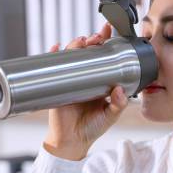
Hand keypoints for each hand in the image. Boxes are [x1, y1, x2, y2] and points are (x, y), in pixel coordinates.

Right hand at [43, 23, 128, 160]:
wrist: (71, 141)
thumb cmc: (92, 128)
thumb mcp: (110, 116)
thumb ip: (118, 104)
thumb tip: (119, 90)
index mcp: (100, 82)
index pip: (104, 58)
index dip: (106, 43)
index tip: (109, 31)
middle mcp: (85, 78)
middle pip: (87, 52)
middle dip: (91, 40)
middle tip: (96, 37)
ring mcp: (70, 79)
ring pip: (71, 55)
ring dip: (75, 45)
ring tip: (81, 41)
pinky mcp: (56, 84)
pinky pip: (52, 66)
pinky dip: (53, 55)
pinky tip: (55, 48)